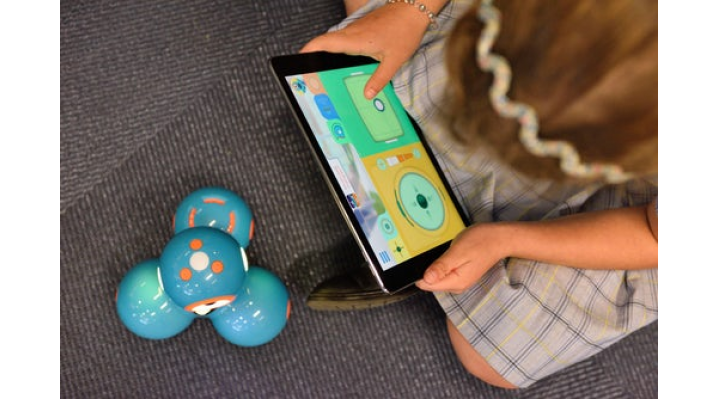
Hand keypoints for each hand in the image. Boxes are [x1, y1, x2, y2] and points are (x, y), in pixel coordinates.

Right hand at [300, 2, 431, 98]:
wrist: (413, 10)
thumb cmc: (404, 32)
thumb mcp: (394, 61)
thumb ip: (379, 79)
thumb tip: (368, 95)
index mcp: (355, 40)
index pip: (324, 42)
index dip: (308, 49)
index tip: (299, 58)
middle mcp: (352, 32)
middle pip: (325, 42)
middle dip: (314, 54)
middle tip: (309, 71)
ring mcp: (356, 28)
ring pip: (335, 40)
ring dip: (326, 52)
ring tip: (323, 70)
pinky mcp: (362, 28)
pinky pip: (345, 38)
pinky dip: (339, 49)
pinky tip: (345, 60)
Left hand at [416, 223, 507, 293]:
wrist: (499, 239)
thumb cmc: (481, 242)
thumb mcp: (457, 252)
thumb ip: (441, 267)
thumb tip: (425, 278)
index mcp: (456, 282)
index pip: (427, 285)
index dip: (420, 272)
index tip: (422, 260)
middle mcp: (457, 286)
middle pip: (431, 282)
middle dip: (429, 268)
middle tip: (439, 252)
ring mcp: (459, 281)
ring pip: (436, 277)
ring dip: (436, 265)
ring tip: (446, 252)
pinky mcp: (460, 275)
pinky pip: (444, 273)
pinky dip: (443, 264)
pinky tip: (449, 255)